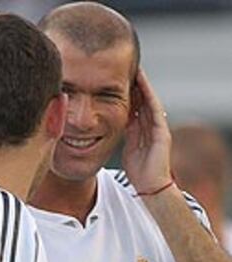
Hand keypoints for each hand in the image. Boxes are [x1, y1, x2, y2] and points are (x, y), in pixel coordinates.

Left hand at [122, 68, 171, 195]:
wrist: (151, 187)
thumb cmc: (138, 173)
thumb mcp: (125, 150)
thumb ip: (120, 138)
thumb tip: (104, 131)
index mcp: (139, 131)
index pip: (131, 107)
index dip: (124, 94)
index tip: (113, 80)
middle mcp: (149, 126)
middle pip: (140, 100)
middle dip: (133, 85)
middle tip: (123, 68)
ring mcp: (157, 127)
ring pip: (148, 100)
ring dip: (142, 85)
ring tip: (134, 69)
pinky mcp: (162, 131)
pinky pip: (155, 108)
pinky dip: (149, 95)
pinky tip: (142, 82)